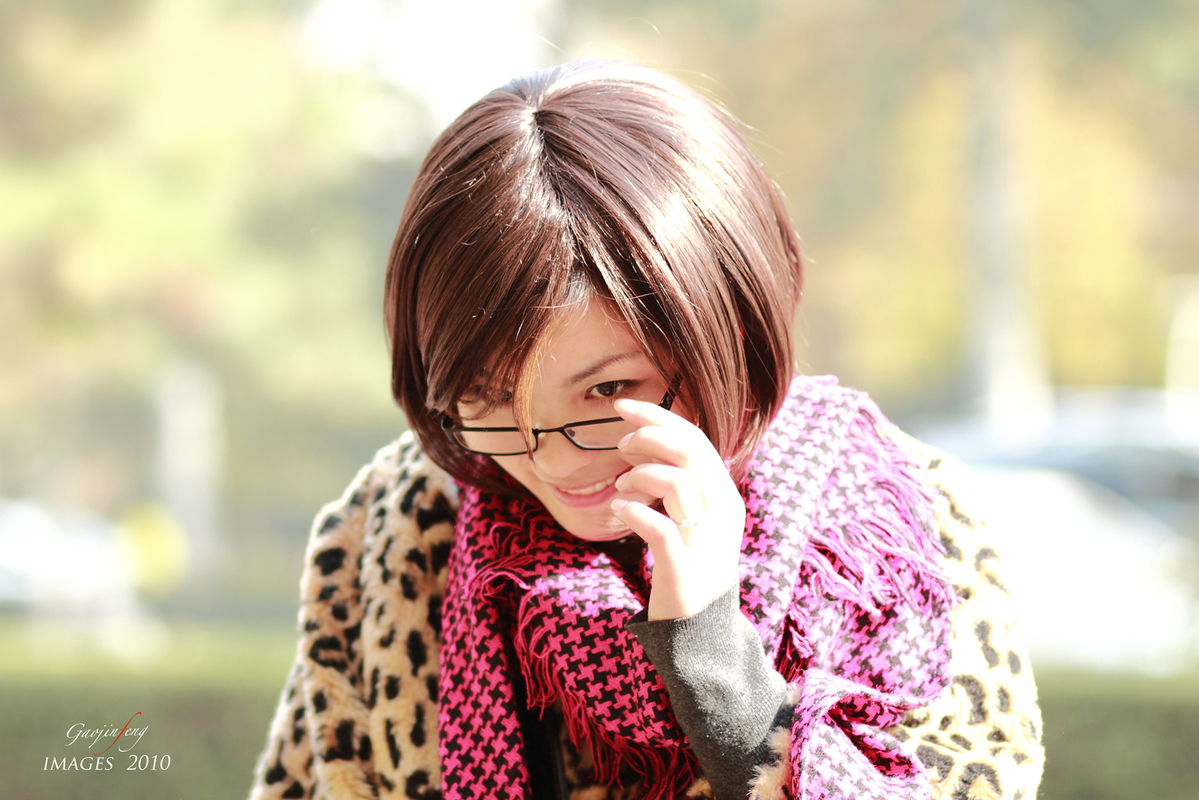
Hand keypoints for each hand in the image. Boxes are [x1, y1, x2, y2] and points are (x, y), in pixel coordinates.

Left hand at [609, 398, 744, 620]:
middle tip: (620, 444)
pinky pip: (660, 529)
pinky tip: (619, 510)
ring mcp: (706, 542)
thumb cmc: (689, 567)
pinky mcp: (684, 572)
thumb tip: (646, 442)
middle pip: (690, 451)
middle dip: (649, 436)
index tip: (624, 406)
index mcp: (725, 497)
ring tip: (620, 487)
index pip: (697, 440)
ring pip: (678, 482)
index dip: (659, 417)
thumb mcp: (694, 520)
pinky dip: (634, 512)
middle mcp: (723, 514)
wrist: (699, 633)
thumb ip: (681, 483)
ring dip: (640, 474)